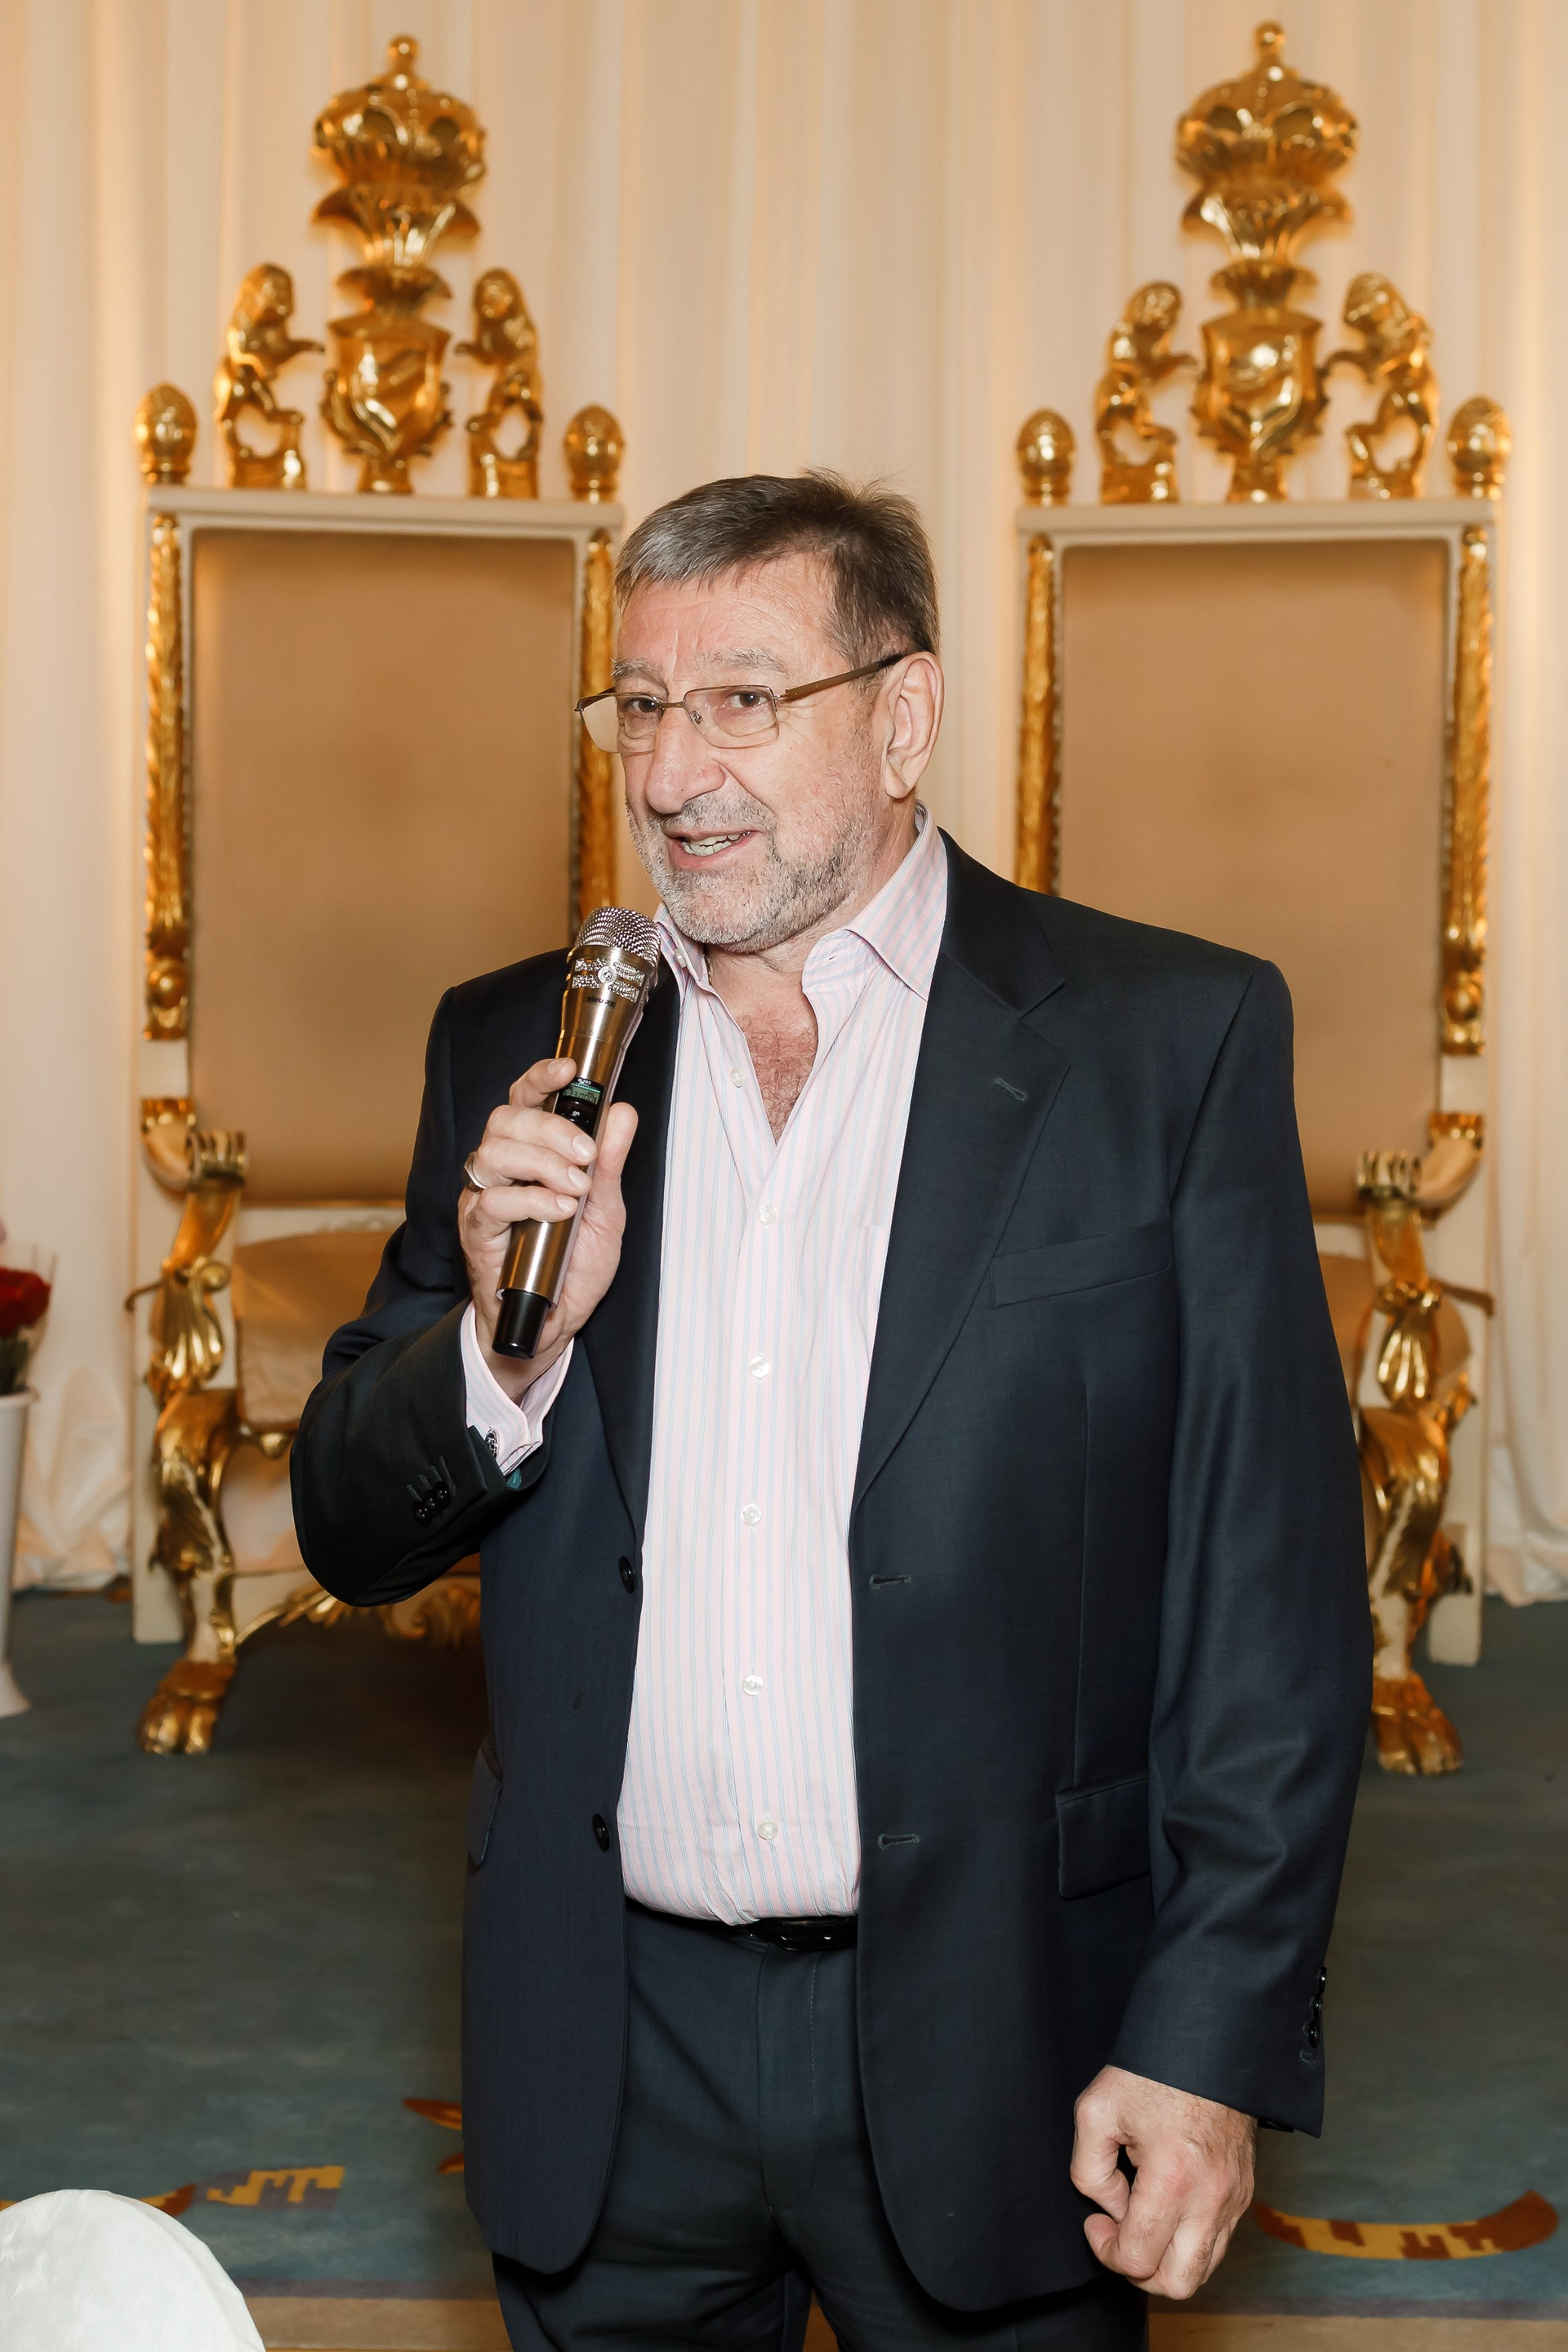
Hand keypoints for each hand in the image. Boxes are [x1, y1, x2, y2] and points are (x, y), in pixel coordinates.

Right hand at [458, 1056, 638, 1398]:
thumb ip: (610, 1164)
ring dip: (541, 1163)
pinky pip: (491, 1203)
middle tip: (587, 1154)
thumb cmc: (574, 1264)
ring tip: (576, 1186)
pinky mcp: (476, 1232)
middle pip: (506, 1119)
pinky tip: (559, 1209)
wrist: (555, 1322)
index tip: (569, 1070)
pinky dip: (530, 1200)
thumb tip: (622, 1113)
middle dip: (551, 1128)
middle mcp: (501, 1169)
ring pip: (493, 1154)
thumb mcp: (607, 1212)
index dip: (541, 1078)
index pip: (525, 1100)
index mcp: (531, 1153)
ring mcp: (484, 1198)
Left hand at [1070, 2065, 1255, 2299]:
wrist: (1210, 2042)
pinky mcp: (1244, 2192)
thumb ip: (1089, 2171)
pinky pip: (1217, 2242)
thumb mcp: (1096, 2111)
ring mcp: (1233, 2199)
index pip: (1137, 2259)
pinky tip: (1168, 2204)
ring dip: (1167, 2257)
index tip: (1096, 2220)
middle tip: (1120, 2231)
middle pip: (1177, 2283)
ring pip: (1202, 2269)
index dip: (1106, 2249)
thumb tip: (1111, 2209)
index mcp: (1172, 2180)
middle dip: (1140, 2270)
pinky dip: (1189, 2239)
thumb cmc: (1152, 2072)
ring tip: (1144, 2216)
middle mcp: (1211, 2199)